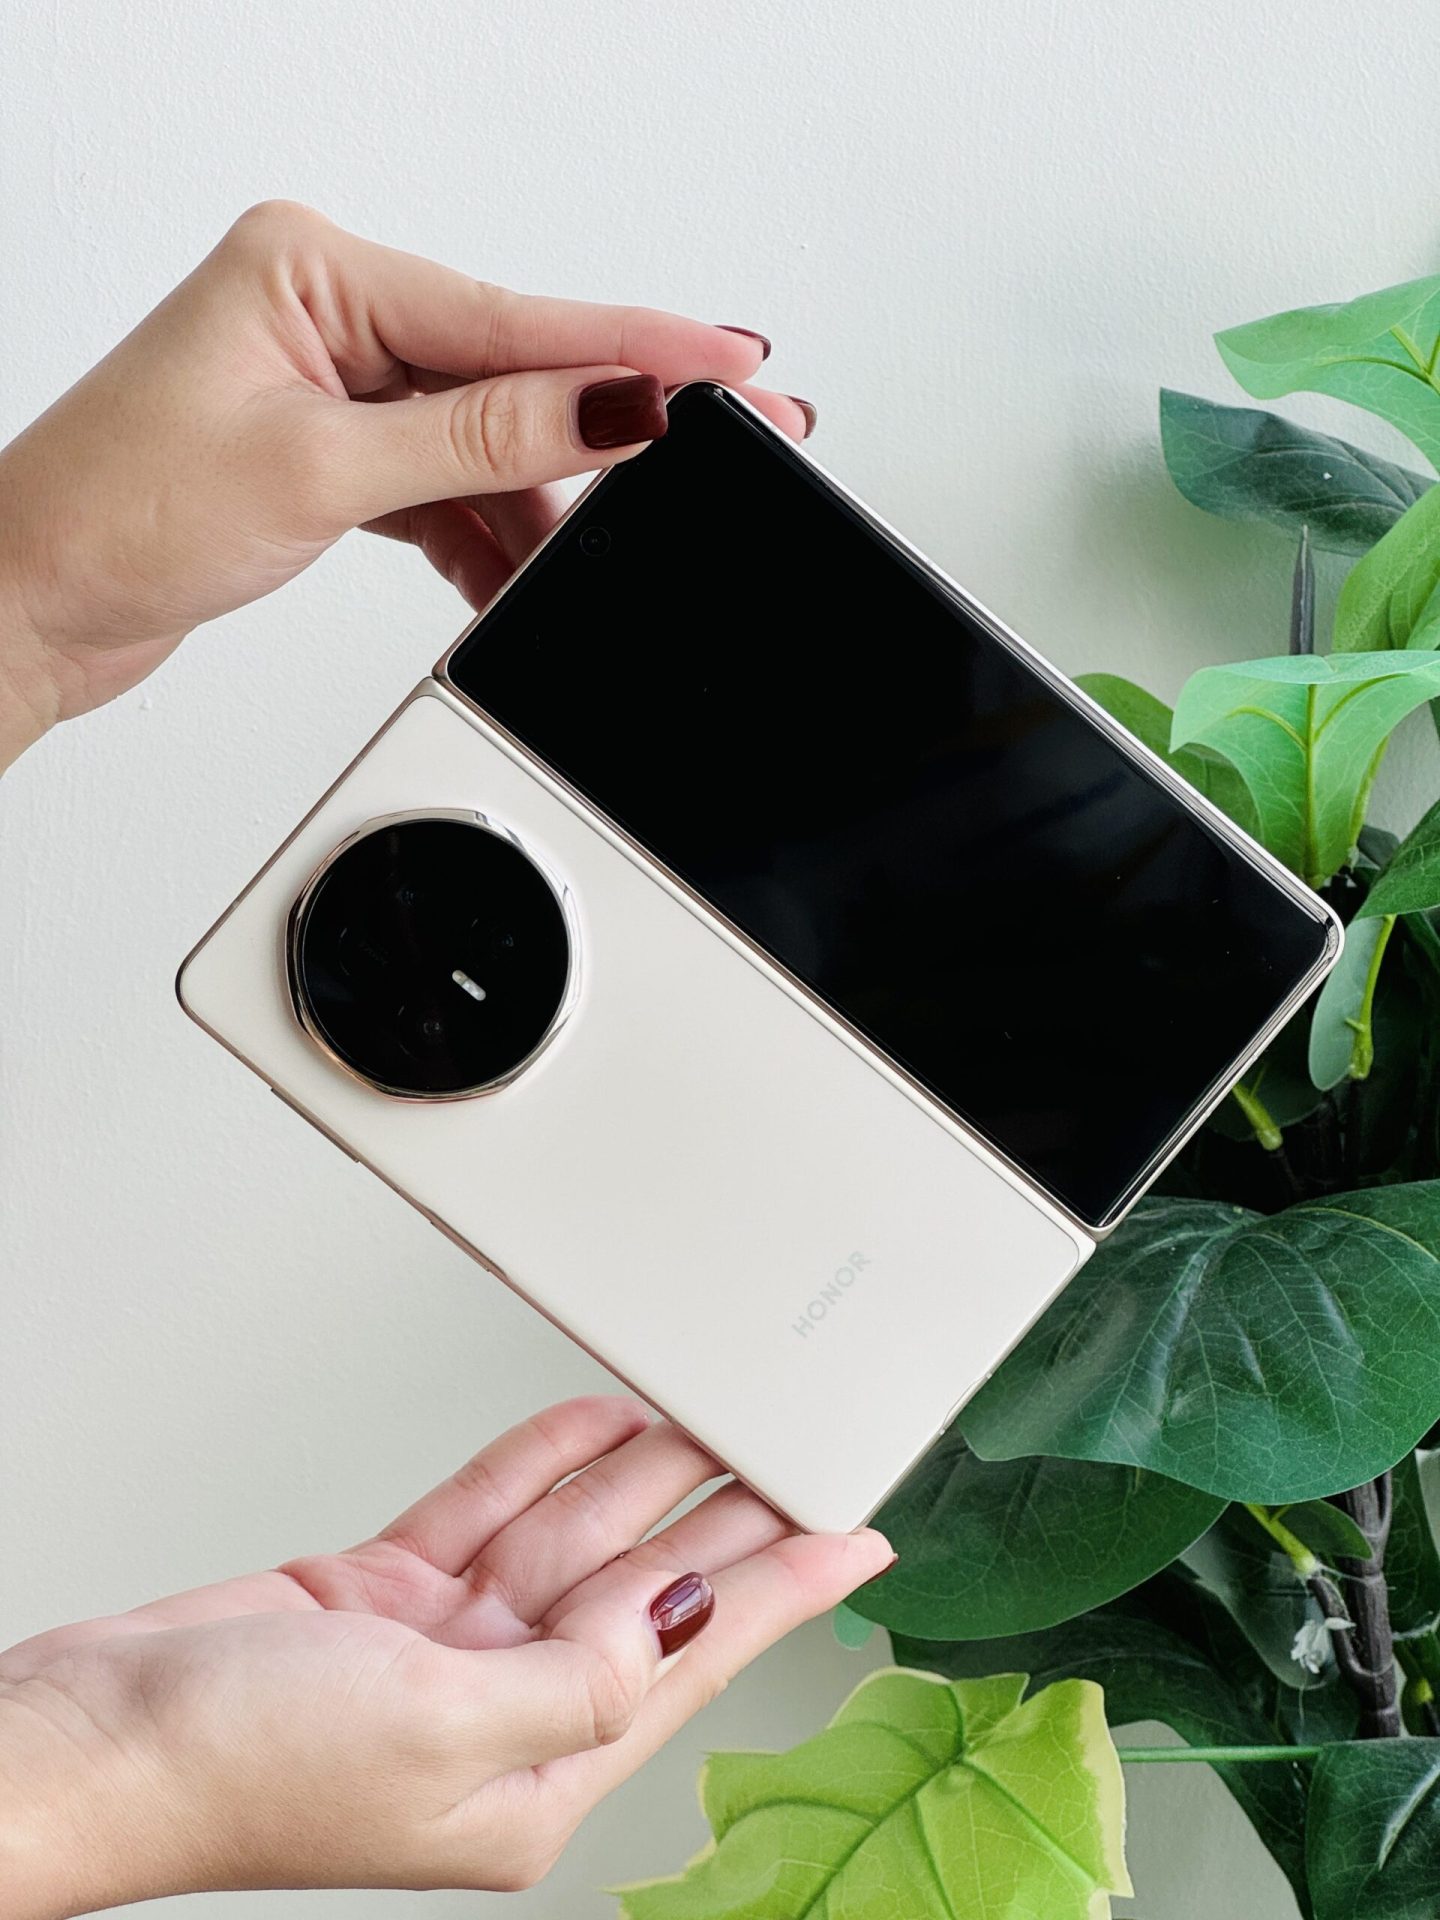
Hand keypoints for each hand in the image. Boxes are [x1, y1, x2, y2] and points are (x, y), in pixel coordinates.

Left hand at [0, 200, 807, 769]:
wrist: (31, 603)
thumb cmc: (113, 513)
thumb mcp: (319, 470)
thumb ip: (480, 438)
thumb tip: (607, 405)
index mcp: (311, 267)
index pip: (512, 317)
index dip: (636, 348)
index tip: (736, 363)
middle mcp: (328, 311)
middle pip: (512, 372)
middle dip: (600, 431)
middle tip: (725, 442)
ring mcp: (333, 382)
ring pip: (487, 441)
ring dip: (532, 507)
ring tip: (578, 559)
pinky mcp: (334, 449)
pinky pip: (447, 484)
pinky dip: (482, 536)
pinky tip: (515, 571)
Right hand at [0, 1397, 889, 1913]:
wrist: (92, 1736)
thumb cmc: (232, 1768)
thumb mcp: (438, 1731)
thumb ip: (576, 1674)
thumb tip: (673, 1618)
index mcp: (533, 1778)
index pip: (692, 1661)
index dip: (786, 1593)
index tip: (859, 1542)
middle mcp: (501, 1711)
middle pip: (643, 1590)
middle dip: (726, 1518)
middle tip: (797, 1450)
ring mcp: (444, 1648)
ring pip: (571, 1537)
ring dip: (641, 1471)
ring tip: (713, 1410)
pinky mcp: (388, 1594)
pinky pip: (492, 1512)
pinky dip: (542, 1460)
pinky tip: (598, 1421)